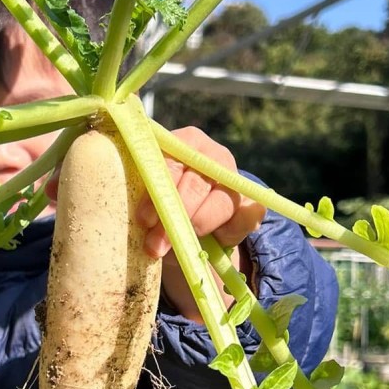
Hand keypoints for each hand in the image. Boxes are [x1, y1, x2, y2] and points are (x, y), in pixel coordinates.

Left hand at [136, 126, 264, 259]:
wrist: (185, 222)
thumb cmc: (158, 202)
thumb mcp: (145, 193)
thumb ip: (142, 192)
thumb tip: (138, 215)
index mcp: (185, 142)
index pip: (171, 163)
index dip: (158, 193)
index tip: (144, 220)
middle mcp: (213, 155)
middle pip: (196, 185)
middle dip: (174, 217)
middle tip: (155, 244)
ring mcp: (235, 178)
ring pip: (221, 204)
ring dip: (197, 229)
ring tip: (178, 246)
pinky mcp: (251, 202)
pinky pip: (245, 219)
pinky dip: (227, 234)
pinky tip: (212, 241)